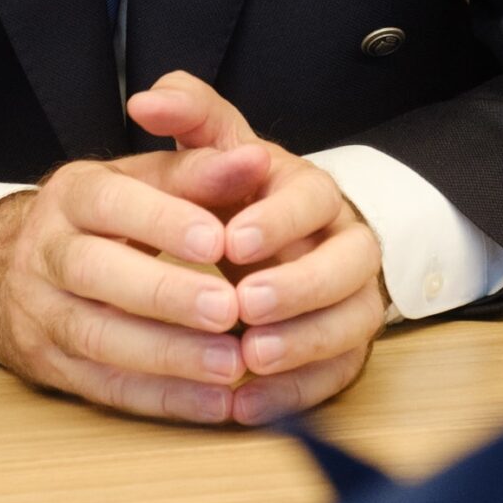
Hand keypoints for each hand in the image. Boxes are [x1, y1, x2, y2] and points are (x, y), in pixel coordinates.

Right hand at [0, 142, 269, 424]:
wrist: (7, 270)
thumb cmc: (105, 220)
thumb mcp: (141, 181)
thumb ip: (199, 172)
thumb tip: (256, 160)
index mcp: (71, 195)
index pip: (110, 202)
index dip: (162, 222)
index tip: (219, 241)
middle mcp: (45, 251)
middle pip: (94, 272)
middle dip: (165, 294)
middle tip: (229, 309)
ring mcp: (41, 313)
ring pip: (97, 337)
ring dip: (168, 356)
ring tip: (231, 364)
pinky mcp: (50, 366)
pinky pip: (106, 388)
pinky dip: (163, 399)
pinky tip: (214, 403)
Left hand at [126, 71, 386, 426]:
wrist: (275, 241)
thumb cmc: (239, 196)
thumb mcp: (217, 149)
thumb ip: (189, 118)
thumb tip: (148, 96)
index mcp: (312, 192)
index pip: (313, 198)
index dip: (278, 219)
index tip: (233, 238)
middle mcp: (345, 243)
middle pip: (350, 264)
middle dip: (300, 285)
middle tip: (245, 304)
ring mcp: (354, 298)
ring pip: (353, 322)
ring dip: (302, 343)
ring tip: (249, 359)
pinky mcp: (346, 348)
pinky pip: (337, 375)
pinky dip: (295, 392)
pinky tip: (248, 405)